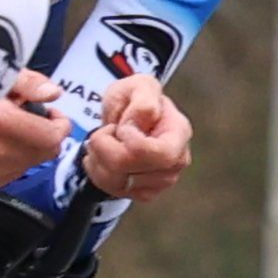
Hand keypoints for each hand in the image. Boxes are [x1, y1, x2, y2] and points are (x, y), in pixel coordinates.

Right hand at [0, 70, 68, 187]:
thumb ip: (28, 83)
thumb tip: (52, 95)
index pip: (52, 138)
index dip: (60, 124)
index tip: (53, 114)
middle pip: (45, 154)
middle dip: (47, 136)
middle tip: (35, 119)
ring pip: (29, 165)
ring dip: (30, 149)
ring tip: (12, 130)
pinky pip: (10, 173)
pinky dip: (13, 160)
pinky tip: (0, 143)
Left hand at [84, 74, 193, 202]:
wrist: (127, 115)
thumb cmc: (135, 98)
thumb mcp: (139, 86)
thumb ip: (142, 99)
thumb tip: (139, 124)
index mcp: (179, 133)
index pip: (159, 154)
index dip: (131, 144)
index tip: (121, 127)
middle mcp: (176, 161)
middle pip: (132, 172)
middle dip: (106, 150)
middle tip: (102, 132)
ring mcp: (162, 180)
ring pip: (119, 184)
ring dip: (98, 161)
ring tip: (100, 142)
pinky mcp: (145, 192)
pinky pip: (114, 191)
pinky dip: (98, 174)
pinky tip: (100, 157)